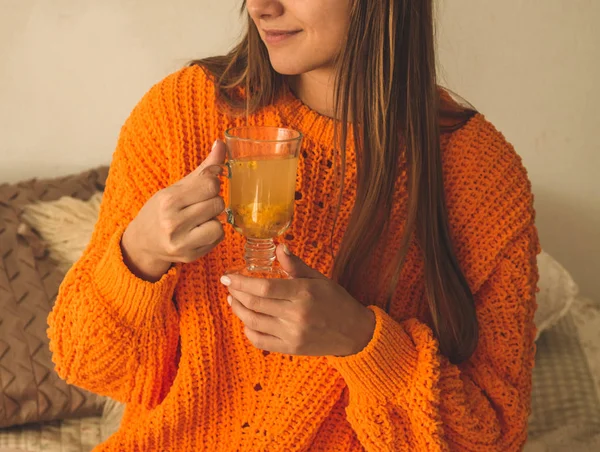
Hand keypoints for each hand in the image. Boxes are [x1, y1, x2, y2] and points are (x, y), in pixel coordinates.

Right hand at [121, 140, 226, 281]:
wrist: (143, 243)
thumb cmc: (161, 211)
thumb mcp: (176, 187)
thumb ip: (202, 168)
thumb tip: (221, 144)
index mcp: (168, 200)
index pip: (210, 184)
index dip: (212, 184)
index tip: (202, 188)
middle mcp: (174, 222)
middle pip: (217, 203)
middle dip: (212, 202)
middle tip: (199, 205)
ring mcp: (182, 242)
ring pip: (220, 223)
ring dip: (214, 219)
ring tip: (199, 219)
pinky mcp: (191, 255)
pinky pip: (218, 238)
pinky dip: (213, 233)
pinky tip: (199, 231)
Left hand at [221, 245, 375, 356]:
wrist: (354, 332)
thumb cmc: (336, 301)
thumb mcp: (319, 279)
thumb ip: (295, 265)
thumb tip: (279, 247)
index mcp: (303, 293)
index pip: (264, 288)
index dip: (242, 282)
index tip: (227, 277)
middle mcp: (296, 315)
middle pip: (255, 304)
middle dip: (236, 294)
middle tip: (228, 286)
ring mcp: (292, 334)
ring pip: (254, 322)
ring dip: (238, 310)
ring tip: (233, 300)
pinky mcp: (290, 348)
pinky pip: (260, 340)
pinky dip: (248, 329)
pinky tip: (247, 320)